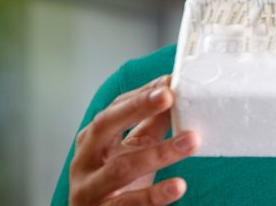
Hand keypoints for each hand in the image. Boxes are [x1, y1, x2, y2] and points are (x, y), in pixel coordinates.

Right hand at [69, 75, 200, 204]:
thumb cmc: (115, 183)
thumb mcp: (132, 151)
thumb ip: (151, 124)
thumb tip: (175, 93)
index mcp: (91, 140)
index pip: (114, 109)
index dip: (141, 95)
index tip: (169, 81)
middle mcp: (84, 161)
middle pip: (105, 127)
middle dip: (137, 108)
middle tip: (169, 96)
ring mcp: (89, 190)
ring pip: (121, 168)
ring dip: (159, 153)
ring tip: (192, 140)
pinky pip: (129, 204)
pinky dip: (154, 195)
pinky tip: (178, 186)